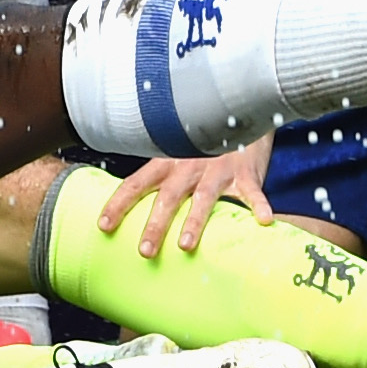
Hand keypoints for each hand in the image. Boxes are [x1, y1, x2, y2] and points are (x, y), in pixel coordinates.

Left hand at [87, 141, 273, 260]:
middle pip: (167, 197)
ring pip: (203, 197)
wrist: (237, 117)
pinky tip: (263, 221)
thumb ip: (159, 180)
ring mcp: (217, 169)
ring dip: (194, 221)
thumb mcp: (175, 158)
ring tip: (185, 245)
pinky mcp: (245, 173)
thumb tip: (132, 210)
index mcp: (166, 163)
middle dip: (155, 224)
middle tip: (144, 251)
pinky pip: (252, 191)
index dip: (118, 204)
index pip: (136, 183)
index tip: (103, 226)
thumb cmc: (201, 148)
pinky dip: (259, 205)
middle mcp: (187, 166)